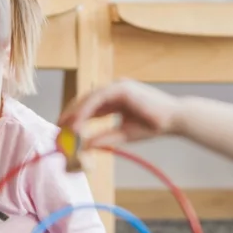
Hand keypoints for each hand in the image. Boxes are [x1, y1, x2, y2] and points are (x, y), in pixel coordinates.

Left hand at [57, 79, 182, 147]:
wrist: (174, 119)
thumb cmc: (153, 126)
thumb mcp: (123, 134)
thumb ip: (105, 138)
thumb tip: (86, 146)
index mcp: (117, 98)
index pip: (90, 105)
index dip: (76, 116)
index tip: (64, 129)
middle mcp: (115, 89)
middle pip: (86, 99)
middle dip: (70, 113)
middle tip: (58, 128)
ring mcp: (118, 86)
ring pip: (89, 98)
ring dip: (75, 113)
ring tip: (65, 128)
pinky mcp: (122, 88)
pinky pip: (98, 99)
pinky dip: (86, 112)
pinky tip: (78, 124)